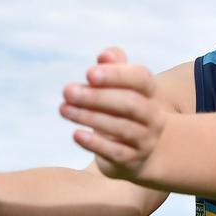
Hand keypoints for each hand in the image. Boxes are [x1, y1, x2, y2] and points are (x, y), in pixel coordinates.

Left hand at [60, 47, 167, 181]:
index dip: (116, 75)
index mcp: (150, 93)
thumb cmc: (121, 110)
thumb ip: (114, 67)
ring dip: (89, 116)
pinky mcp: (131, 160)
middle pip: (129, 104)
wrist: (140, 152)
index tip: (88, 73)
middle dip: (96, 96)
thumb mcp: (121, 88)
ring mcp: (144, 140)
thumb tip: (105, 55)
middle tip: (67, 90)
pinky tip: (75, 134)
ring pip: (120, 127)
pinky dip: (94, 143)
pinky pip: (115, 152)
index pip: (140, 79)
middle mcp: (152, 116)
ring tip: (63, 108)